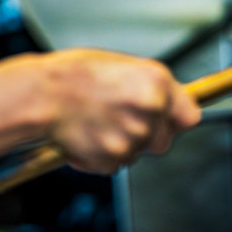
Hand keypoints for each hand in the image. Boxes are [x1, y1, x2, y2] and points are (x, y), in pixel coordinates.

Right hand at [41, 48, 201, 172]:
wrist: (41, 94)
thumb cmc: (74, 75)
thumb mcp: (122, 67)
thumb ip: (151, 88)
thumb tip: (168, 103)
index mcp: (156, 83)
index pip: (190, 116)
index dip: (174, 120)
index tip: (166, 120)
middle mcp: (150, 110)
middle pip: (163, 141)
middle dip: (146, 136)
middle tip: (118, 119)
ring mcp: (132, 138)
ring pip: (137, 153)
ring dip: (121, 145)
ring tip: (97, 122)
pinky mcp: (112, 159)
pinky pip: (114, 164)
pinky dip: (101, 156)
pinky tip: (87, 134)